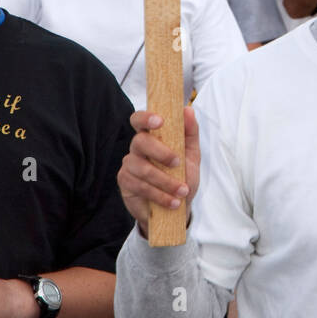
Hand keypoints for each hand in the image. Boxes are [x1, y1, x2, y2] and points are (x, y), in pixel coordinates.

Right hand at [118, 106, 200, 233]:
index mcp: (152, 136)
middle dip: (160, 152)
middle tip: (177, 163)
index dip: (146, 117)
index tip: (160, 121)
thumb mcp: (192, 155)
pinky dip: (159, 195)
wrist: (178, 207)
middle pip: (140, 141)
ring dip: (165, 181)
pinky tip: (172, 201)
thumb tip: (187, 110)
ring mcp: (129, 165)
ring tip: (182, 191)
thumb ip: (190, 132)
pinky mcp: (125, 182)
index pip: (140, 120)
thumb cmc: (183, 177)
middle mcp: (137, 148)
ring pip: (142, 168)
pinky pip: (140, 186)